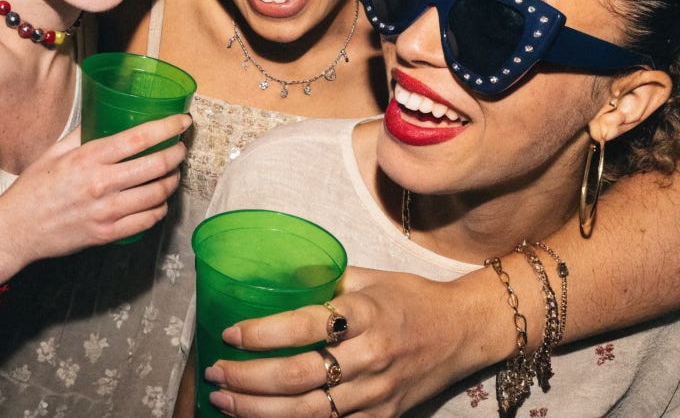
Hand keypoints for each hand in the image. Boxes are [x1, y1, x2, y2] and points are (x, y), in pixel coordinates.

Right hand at [0, 115, 188, 267]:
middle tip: (181, 149)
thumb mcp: (55, 152)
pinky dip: (160, 208)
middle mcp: (101, 183)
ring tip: (173, 174)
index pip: (139, 138)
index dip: (167, 127)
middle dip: (177, 154)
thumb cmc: (34, 188)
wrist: (17, 229)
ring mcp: (107, 211)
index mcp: (89, 158)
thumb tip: (103, 114)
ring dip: (172, 182)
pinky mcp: (108, 233)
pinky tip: (159, 201)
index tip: (182, 121)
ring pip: (157, 194)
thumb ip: (83, 133)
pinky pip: (148, 221)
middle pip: (156, 165)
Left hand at [204, 267, 479, 417]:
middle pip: (300, 376)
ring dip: (259, 410)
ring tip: (224, 402)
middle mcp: (371, 356)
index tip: (230, 333)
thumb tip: (279, 276)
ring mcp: (376, 393)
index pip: (306, 326)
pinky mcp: (381, 417)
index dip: (263, 333)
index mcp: (367, 313)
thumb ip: (327, 281)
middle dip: (249, 379)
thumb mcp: (371, 277)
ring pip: (308, 411)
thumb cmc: (412, 299)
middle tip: (215, 374)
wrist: (463, 333)